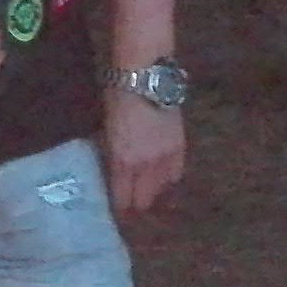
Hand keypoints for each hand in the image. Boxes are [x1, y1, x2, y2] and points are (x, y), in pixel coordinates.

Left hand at [101, 90, 184, 214]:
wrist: (145, 74)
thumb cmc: (116, 95)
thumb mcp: (106, 127)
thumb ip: (111, 151)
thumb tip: (112, 165)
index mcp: (123, 161)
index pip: (122, 196)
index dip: (119, 207)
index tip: (116, 212)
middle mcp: (145, 165)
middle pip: (143, 198)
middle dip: (136, 204)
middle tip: (131, 206)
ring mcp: (165, 156)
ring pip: (161, 188)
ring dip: (153, 192)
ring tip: (147, 194)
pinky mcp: (180, 145)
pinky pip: (176, 172)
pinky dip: (168, 178)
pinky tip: (164, 180)